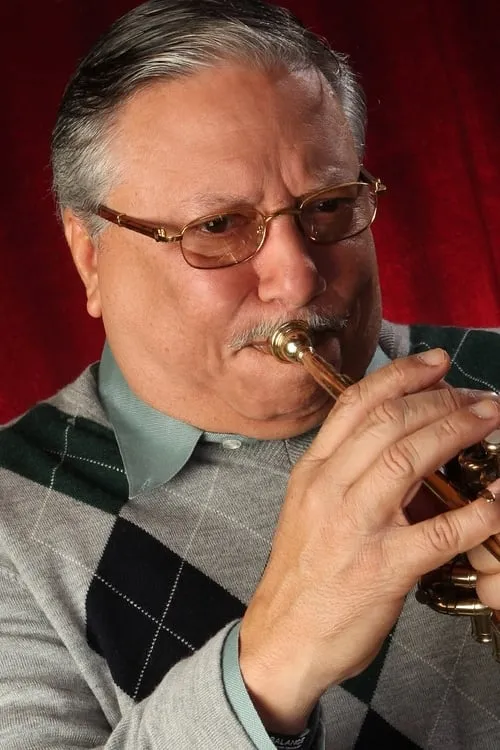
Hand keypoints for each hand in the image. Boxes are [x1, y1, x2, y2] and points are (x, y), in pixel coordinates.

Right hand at [239, 349, 499, 733]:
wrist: (285, 637)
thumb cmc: (304, 572)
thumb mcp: (310, 508)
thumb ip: (348, 471)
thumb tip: (403, 442)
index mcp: (313, 471)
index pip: (355, 405)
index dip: (399, 375)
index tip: (434, 363)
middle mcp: (330, 489)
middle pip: (389, 422)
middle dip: (440, 399)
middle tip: (477, 398)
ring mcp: (355, 527)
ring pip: (409, 459)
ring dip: (457, 432)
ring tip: (488, 421)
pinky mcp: (382, 568)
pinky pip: (437, 533)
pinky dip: (473, 513)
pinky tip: (494, 502)